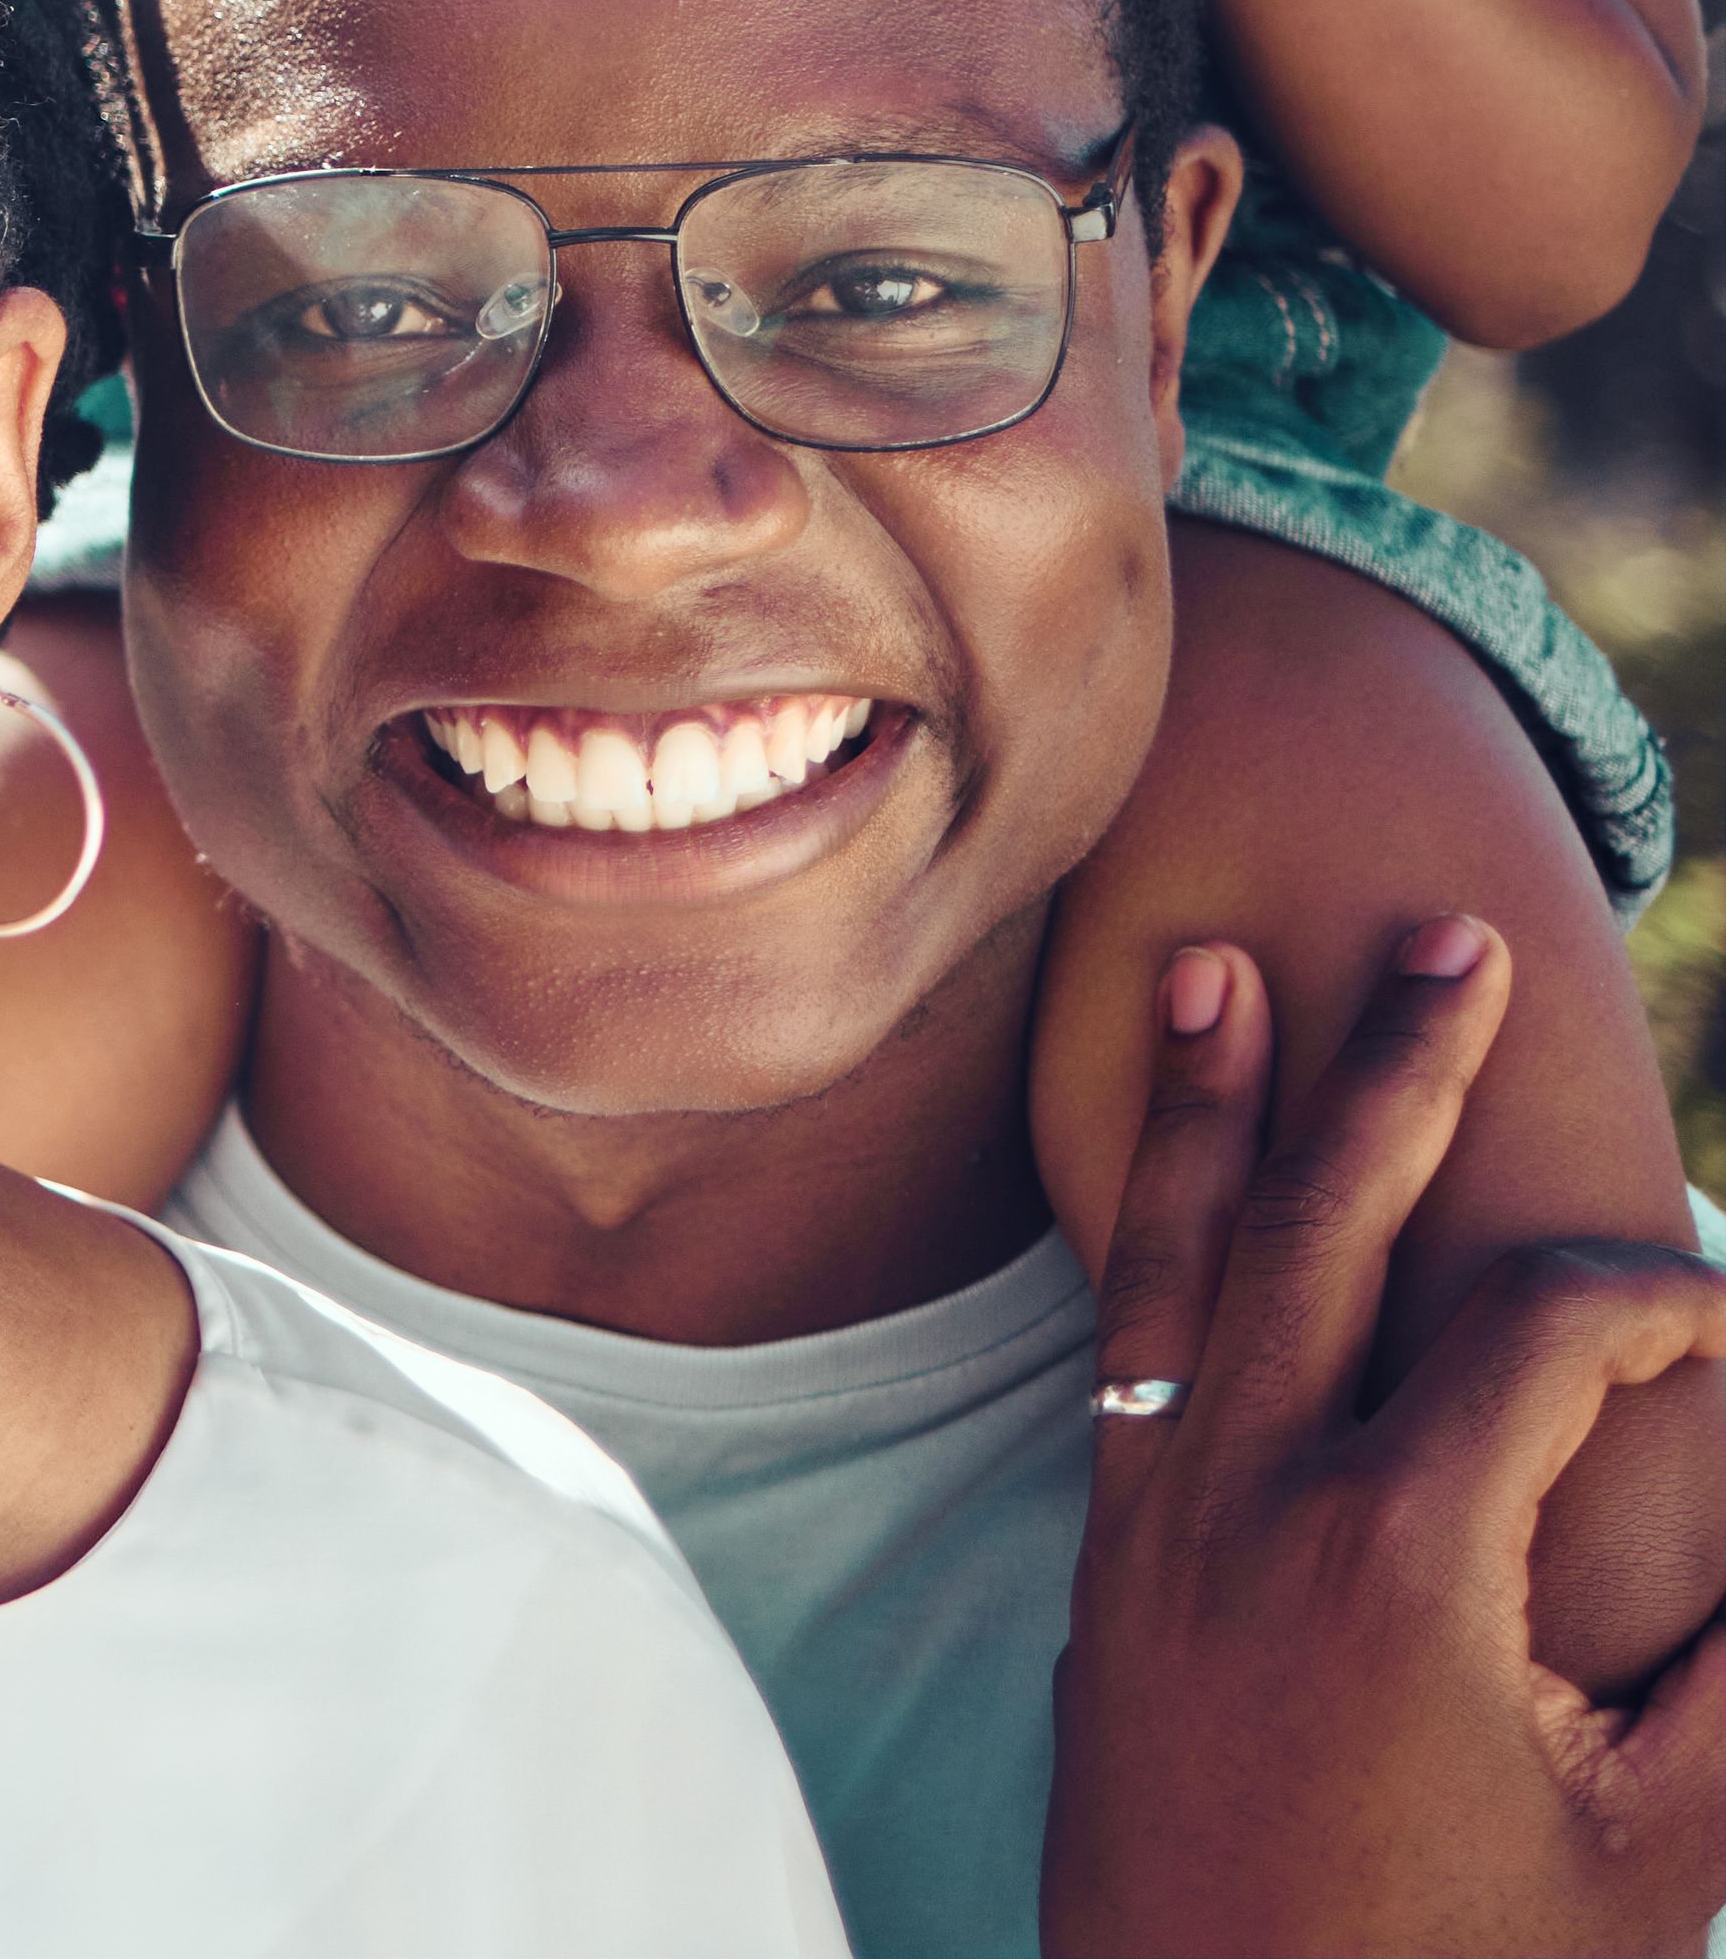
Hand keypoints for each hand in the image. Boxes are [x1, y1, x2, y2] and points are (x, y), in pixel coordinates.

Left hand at [1049, 922, 1725, 1956]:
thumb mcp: (1670, 1840)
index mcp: (1402, 1547)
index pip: (1541, 1329)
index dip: (1662, 1299)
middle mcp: (1253, 1503)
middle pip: (1324, 1220)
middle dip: (1391, 1067)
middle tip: (1441, 933)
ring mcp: (1156, 1530)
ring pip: (1176, 1263)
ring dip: (1206, 1108)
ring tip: (1208, 967)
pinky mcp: (1104, 1577)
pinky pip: (1121, 1359)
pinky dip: (1141, 1242)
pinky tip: (1163, 1181)